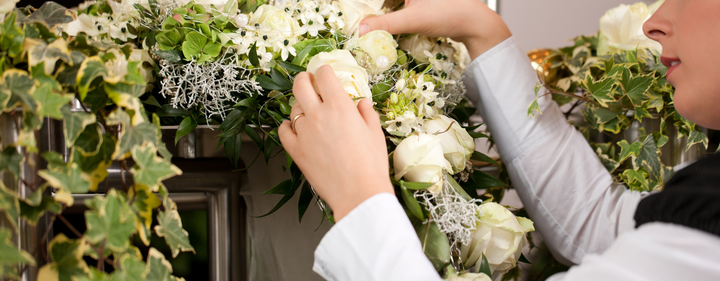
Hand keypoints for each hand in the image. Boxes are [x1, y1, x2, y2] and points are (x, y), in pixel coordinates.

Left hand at [278, 65, 392, 221]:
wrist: (358, 193)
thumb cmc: (371, 164)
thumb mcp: (375, 133)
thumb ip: (366, 113)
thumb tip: (361, 103)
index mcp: (340, 106)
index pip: (325, 76)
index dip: (325, 71)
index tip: (326, 73)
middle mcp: (318, 115)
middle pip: (301, 85)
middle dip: (304, 79)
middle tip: (309, 81)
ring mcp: (304, 132)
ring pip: (293, 108)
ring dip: (300, 106)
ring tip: (309, 111)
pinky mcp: (295, 150)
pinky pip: (283, 131)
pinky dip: (288, 126)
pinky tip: (295, 128)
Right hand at [359, 0, 510, 58]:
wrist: (475, 23)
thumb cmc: (448, 13)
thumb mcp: (412, 19)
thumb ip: (385, 24)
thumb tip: (360, 31)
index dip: (362, 5)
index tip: (350, 12)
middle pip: (382, 2)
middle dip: (370, 9)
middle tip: (358, 25)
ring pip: (390, 4)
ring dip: (379, 15)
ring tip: (366, 27)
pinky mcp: (420, 4)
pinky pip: (398, 7)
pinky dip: (390, 16)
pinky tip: (383, 27)